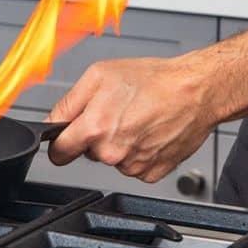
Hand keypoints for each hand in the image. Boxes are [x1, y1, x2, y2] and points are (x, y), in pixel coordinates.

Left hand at [47, 56, 217, 182]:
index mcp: (95, 128)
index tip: (68, 136)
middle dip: (96, 135)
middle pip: (88, 153)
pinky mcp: (151, 173)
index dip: (61, 142)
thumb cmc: (154, 79)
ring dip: (119, 142)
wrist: (196, 90)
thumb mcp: (101, 74)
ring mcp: (132, 166)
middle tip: (116, 111)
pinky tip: (149, 131)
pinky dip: (139, 151)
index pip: (59, 153)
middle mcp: (112, 153)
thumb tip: (51, 122)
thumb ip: (69, 102)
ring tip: (138, 117)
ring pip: (112, 159)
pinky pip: (134, 166)